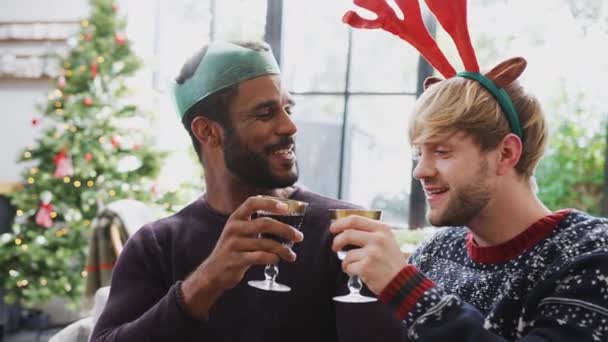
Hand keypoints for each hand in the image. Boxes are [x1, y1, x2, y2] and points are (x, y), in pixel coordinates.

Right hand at [182, 196, 303, 318]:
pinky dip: (273, 258)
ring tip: (291, 255)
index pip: (252, 203)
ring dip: (283, 249)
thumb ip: (257, 222)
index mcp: (236, 217)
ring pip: (265, 243)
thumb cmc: (234, 248)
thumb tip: (286, 217)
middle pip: (264, 223)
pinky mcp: (236, 260)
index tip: (286, 207)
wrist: (214, 271)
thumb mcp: (239, 231)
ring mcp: (233, 244)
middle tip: (299, 236)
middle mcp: (233, 228)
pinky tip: (277, 260)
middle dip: (285, 229)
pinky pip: (260, 257)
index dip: (269, 202)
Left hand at [330, 216, 406, 294]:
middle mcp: (378, 239)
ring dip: (346, 262)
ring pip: (348, 254)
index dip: (340, 223)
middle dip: (337, 241)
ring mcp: (372, 253)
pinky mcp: (367, 267)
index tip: (333, 228)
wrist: (402, 282)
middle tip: (335, 247)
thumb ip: (370, 232)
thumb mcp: (386, 240)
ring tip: (355, 266)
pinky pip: (349, 267)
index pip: (355, 220)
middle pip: (347, 234)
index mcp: (382, 229)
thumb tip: (344, 227)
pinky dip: (350, 271)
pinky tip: (359, 273)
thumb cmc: (391, 261)